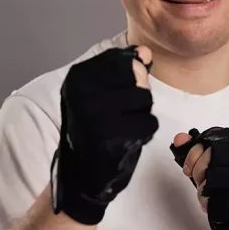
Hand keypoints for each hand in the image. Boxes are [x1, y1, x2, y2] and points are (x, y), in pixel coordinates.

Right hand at [51, 45, 157, 224]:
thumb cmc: (96, 131)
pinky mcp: (111, 133)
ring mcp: (95, 111)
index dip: (128, 80)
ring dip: (141, 116)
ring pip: (146, 99)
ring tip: (121, 129)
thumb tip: (145, 53)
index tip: (110, 99)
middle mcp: (83, 89)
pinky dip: (144, 134)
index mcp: (78, 75)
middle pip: (137, 76)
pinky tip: (125, 141)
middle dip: (136, 98)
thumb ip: (124, 70)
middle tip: (116, 117)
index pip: (123, 59)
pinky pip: (150, 122)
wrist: (81, 176)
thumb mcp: (103, 94)